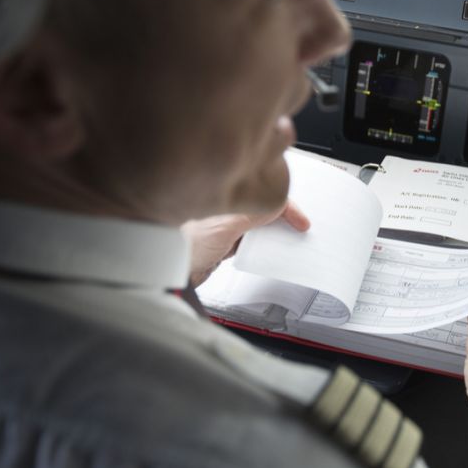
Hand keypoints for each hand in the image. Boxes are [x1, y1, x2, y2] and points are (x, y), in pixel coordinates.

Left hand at [180, 200, 309, 287]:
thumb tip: (277, 204)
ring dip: (274, 231)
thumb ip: (252, 213)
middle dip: (282, 216)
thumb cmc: (181, 246)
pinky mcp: (224, 243)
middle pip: (263, 206)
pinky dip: (262, 244)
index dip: (286, 206)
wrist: (166, 273)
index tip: (301, 222)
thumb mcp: (224, 227)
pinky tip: (268, 251)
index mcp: (224, 197)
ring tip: (287, 240)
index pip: (263, 194)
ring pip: (259, 224)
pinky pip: (251, 240)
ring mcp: (225, 226)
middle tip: (298, 228)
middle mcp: (225, 208)